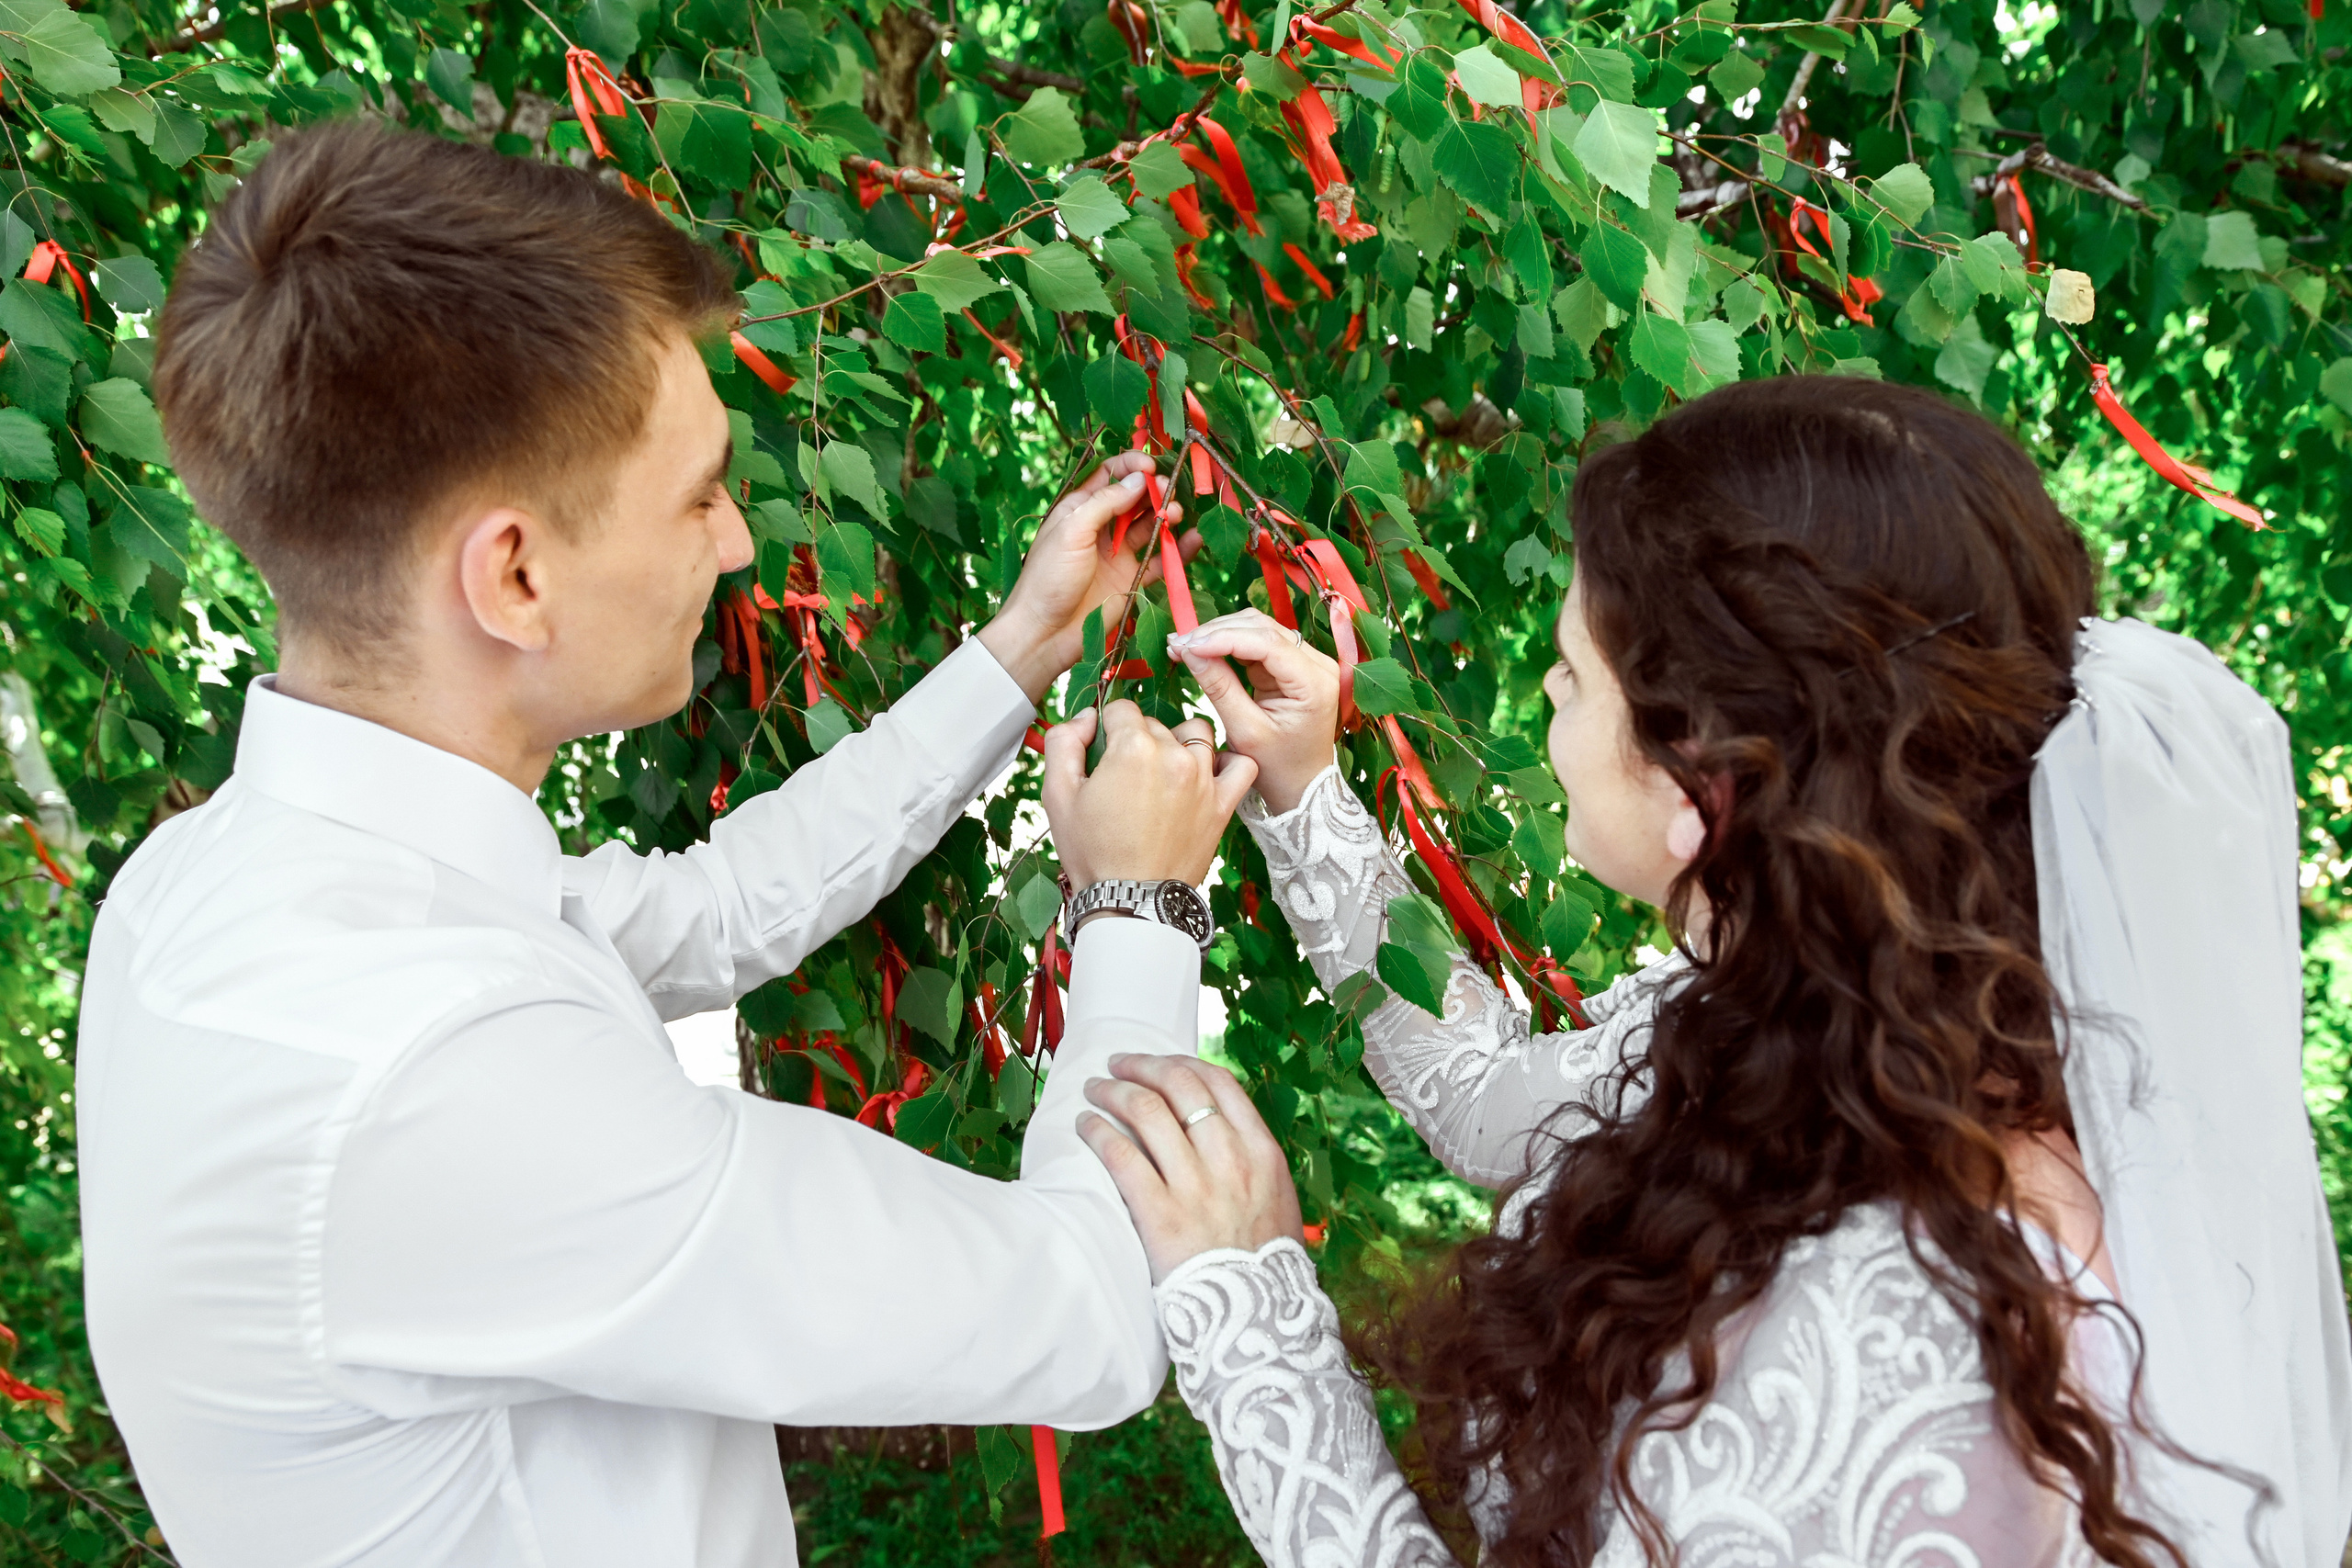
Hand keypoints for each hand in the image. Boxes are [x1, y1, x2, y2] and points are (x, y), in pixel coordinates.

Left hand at [976, 453, 1196, 704]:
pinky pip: (1162, 559)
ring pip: (1151, 525)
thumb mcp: (1072, 530)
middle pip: (1136, 498)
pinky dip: (1179, 549)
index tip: (1152, 465)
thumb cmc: (1049, 577)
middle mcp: (1102, 527)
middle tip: (1169, 490)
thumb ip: (1106, 502)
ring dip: (1167, 515)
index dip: (1132, 465)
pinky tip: (1193, 539)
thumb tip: (1139, 478)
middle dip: (1155, 489)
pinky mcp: (1132, 578)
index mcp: (1080, 508)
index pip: (1110, 475)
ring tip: (1176, 513)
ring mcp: (1119, 553)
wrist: (1046, 632)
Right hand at [1041, 702, 1257, 887]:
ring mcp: (1203, 779)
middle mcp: (1174, 755)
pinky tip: (1206, 775)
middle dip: (1138, 740)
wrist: (1131, 901)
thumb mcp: (1057, 794)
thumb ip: (1064, 741)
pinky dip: (1227, 763)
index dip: (1107, 727)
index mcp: (1133, 748)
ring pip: (1197, 733)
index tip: (1104, 751)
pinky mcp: (1222, 803)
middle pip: (1156, 723)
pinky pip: (1240, 765)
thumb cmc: (1093, 851)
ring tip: (1163, 772)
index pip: (1121, 709)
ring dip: (1179, 743)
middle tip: (1125, 777)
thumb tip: (1087, 718)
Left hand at [1077, 1054, 1302, 1281]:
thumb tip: (1218, 1127)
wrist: (1257, 1319)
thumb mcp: (1277, 1200)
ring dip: (1113, 1091)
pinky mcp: (1160, 1215)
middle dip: (1142, 1065)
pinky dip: (1098, 1132)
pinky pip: (1121, 1156)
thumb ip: (1252, 1160)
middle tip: (1117, 1065)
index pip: (1219, 1082)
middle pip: (1178, 1084)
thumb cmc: (1265, 1263)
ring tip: (1095, 1090)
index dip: (1180, 1062)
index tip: (1157, 1062)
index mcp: (1262, 1151)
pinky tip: (1085, 1126)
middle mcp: (1230, 1159)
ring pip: (1146, 1110)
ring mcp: (1196, 1186)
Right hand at [1167, 609, 1341, 813]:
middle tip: (1177, 644)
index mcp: (1314, 683)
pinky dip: (1226, 643)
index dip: (1224, 638)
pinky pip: (1255, 642)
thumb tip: (1189, 651)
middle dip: (1217, 632)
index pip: (1268, 643)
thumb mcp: (1245, 731)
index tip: (1187, 645)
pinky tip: (1200, 649)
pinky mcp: (1291, 663)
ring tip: (1183, 646)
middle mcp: (1317, 664)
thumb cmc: (1277, 766)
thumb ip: (1219, 688)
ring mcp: (1306, 660)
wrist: (1301, 784)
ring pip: (1257, 629)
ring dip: (1219, 633)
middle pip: (1263, 628)